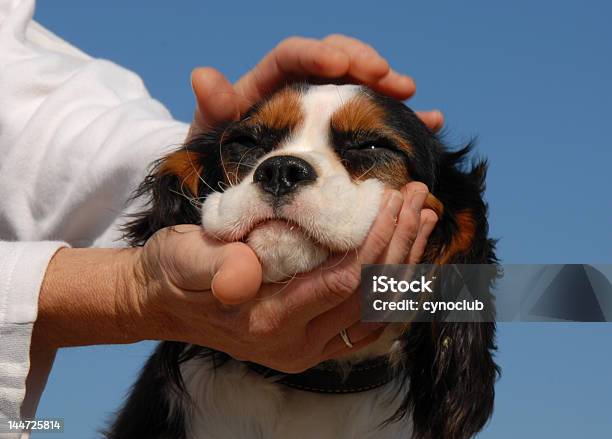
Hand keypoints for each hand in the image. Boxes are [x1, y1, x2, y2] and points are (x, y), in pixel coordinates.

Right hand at [129, 182, 436, 372]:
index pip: (345, 281)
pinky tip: (407, 256)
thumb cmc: (173, 272)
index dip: (378, 239)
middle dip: (403, 243)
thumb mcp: (181, 258)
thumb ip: (211, 264)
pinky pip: (367, 321)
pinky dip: (393, 288)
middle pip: (371, 297)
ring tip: (425, 219)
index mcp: (268, 321)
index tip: (396, 196)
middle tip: (421, 198)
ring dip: (407, 264)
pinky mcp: (313, 339)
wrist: (163, 302)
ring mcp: (308, 346)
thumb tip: (246, 270)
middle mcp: (296, 343)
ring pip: (377, 311)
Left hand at [187, 35, 443, 138]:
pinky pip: (374, 121)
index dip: (317, 54)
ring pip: (360, 87)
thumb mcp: (212, 134)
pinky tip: (429, 122)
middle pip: (337, 62)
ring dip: (389, 88)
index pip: (293, 55)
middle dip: (364, 64)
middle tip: (389, 78)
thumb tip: (203, 76)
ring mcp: (324, 111)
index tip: (339, 64)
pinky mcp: (341, 135)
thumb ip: (215, 108)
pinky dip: (400, 119)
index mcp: (269, 82)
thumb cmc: (217, 157)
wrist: (230, 187)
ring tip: (411, 96)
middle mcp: (301, 90)